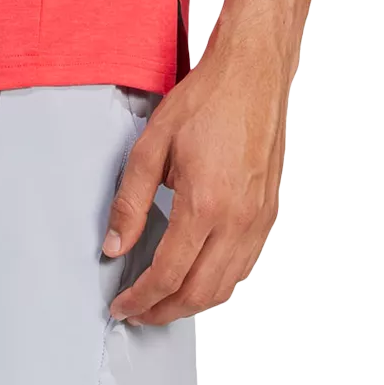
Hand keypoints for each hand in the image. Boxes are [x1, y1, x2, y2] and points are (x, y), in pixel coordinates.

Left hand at [104, 41, 289, 326]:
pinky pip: (244, 267)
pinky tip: (196, 278)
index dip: (140, 299)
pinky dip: (217, 284)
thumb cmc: (206, 101)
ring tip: (162, 302)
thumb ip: (129, 203)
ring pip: (226, 288)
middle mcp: (238, 219)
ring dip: (191, 304)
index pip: (168, 275)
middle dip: (163, 312)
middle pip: (199, 293)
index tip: (121, 306)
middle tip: (138, 313)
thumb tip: (114, 246)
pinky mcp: (268, 213)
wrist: (254, 71)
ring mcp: (258, 219)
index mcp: (206, 205)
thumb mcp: (150, 147)